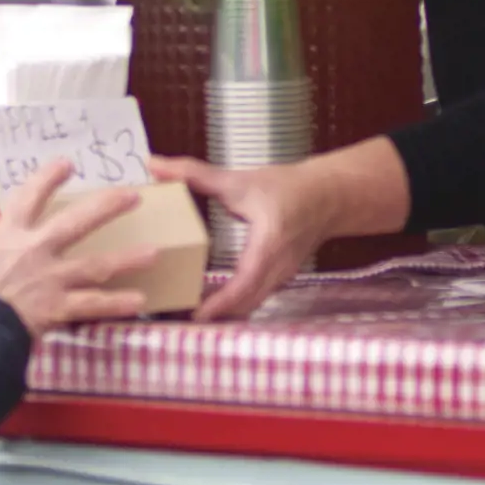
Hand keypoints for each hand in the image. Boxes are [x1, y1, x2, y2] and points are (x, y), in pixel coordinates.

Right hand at [0, 161, 163, 337]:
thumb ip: (2, 250)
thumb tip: (10, 252)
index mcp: (9, 233)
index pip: (30, 196)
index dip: (49, 177)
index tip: (67, 163)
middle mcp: (34, 249)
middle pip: (76, 222)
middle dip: (107, 207)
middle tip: (132, 196)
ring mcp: (50, 278)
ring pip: (96, 265)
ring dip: (127, 258)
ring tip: (153, 252)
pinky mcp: (57, 307)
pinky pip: (92, 305)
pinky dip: (116, 303)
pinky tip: (139, 300)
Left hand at [154, 139, 410, 320]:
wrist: (329, 196)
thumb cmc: (288, 187)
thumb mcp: (240, 179)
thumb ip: (194, 173)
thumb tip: (154, 165)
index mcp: (269, 244)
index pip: (245, 282)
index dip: (221, 302)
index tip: (196, 314)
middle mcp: (277, 267)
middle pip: (246, 303)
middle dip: (216, 315)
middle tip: (179, 319)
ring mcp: (281, 276)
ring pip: (251, 305)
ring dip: (224, 313)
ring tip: (189, 315)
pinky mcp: (279, 278)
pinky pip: (256, 299)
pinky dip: (234, 305)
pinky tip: (211, 304)